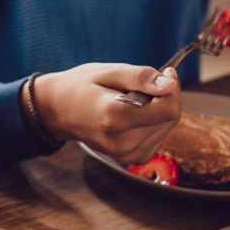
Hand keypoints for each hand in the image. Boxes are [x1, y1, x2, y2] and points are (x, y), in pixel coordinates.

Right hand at [32, 63, 181, 164]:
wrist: (57, 111)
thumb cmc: (80, 87)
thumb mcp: (108, 72)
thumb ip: (140, 77)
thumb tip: (170, 85)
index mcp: (114, 118)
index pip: (168, 109)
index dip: (171, 88)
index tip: (164, 74)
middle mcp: (122, 142)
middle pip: (170, 117)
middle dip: (163, 97)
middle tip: (138, 87)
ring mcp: (127, 154)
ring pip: (167, 126)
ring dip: (157, 110)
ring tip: (129, 102)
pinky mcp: (132, 158)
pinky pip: (158, 135)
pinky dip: (152, 122)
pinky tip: (132, 116)